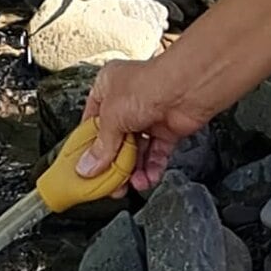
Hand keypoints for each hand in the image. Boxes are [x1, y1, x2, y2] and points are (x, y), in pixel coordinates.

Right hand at [80, 57, 219, 192]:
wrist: (185, 89)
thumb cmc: (147, 86)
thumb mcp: (112, 116)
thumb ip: (101, 146)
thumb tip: (87, 167)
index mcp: (107, 87)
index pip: (92, 120)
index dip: (89, 144)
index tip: (86, 166)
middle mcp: (127, 100)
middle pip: (115, 138)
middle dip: (114, 162)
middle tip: (110, 183)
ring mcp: (148, 115)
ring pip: (137, 149)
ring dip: (134, 170)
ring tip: (132, 184)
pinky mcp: (167, 130)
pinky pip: (156, 154)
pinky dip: (152, 168)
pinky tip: (147, 178)